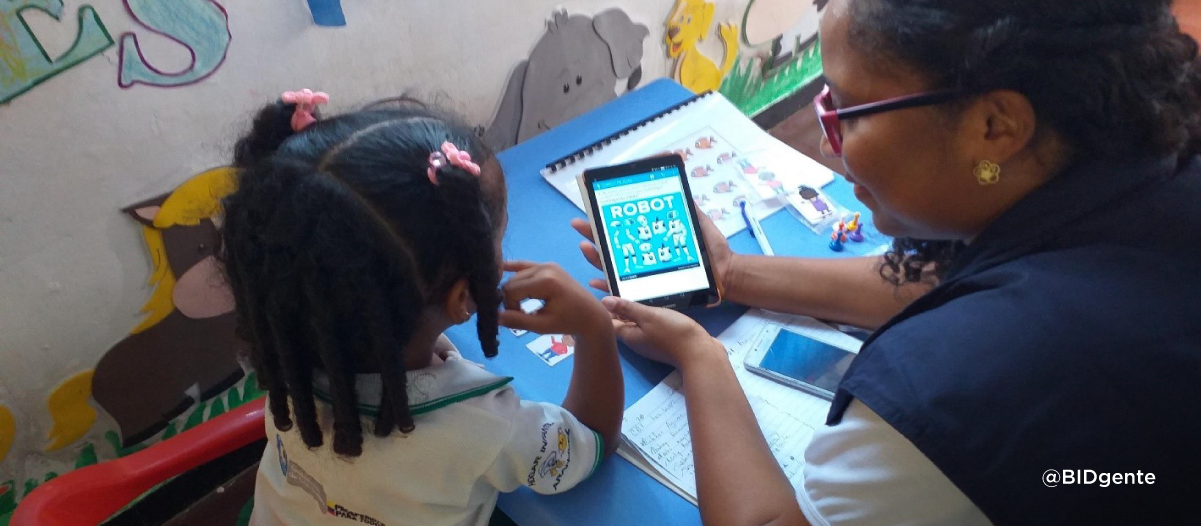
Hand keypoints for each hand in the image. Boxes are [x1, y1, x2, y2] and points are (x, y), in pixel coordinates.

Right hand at [499, 261, 611, 338]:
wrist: (591, 315)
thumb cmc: (568, 322)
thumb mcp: (543, 326)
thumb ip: (518, 321)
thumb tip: (495, 317)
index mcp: (546, 281)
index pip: (511, 290)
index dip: (510, 306)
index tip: (520, 318)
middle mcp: (545, 267)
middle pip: (512, 282)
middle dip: (511, 299)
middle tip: (521, 314)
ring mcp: (547, 264)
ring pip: (516, 276)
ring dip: (514, 291)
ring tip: (523, 306)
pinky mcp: (548, 265)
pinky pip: (525, 265)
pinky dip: (513, 268)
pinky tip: (501, 267)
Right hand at [570, 202, 733, 292]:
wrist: (724, 273)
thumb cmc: (710, 249)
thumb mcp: (697, 221)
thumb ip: (686, 204)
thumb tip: (676, 178)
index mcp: (650, 239)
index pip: (623, 229)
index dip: (606, 220)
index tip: (592, 208)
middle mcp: (641, 257)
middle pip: (611, 245)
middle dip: (592, 234)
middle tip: (579, 223)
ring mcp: (642, 275)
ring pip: (611, 267)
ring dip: (595, 258)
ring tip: (585, 247)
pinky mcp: (649, 290)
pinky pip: (624, 291)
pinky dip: (609, 287)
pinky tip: (597, 283)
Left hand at [601, 297, 724, 368]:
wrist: (699, 353)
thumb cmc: (672, 333)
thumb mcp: (648, 316)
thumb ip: (627, 309)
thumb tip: (603, 301)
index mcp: (629, 335)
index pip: (609, 321)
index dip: (605, 307)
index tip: (604, 288)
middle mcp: (636, 340)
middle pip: (622, 322)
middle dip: (618, 306)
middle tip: (616, 284)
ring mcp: (650, 341)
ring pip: (636, 323)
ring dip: (633, 309)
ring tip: (632, 290)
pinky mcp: (663, 339)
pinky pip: (650, 325)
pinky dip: (647, 314)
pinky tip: (652, 303)